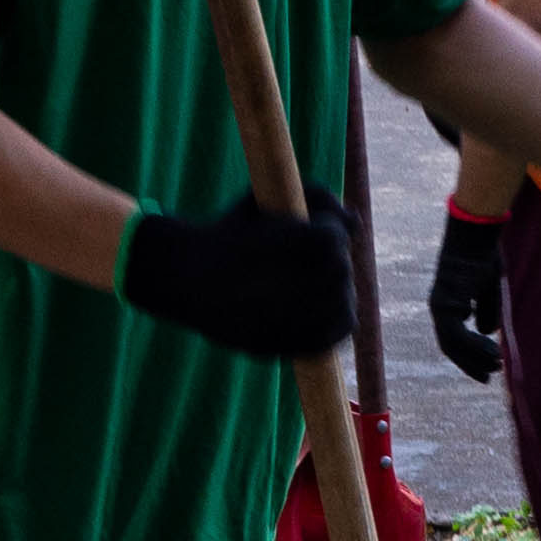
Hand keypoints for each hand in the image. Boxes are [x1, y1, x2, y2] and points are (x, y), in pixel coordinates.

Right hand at [121, 195, 356, 360]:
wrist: (185, 278)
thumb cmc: (231, 232)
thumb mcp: (263, 199)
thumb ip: (316, 196)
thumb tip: (356, 222)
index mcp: (268, 245)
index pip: (330, 240)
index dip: (330, 232)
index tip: (315, 229)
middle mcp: (272, 285)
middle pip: (339, 269)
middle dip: (334, 259)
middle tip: (315, 257)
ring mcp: (278, 319)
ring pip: (342, 302)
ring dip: (339, 288)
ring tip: (320, 282)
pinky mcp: (282, 344)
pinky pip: (333, 334)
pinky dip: (337, 319)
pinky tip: (324, 308)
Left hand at [427, 208, 506, 381]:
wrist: (475, 237)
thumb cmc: (483, 256)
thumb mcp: (488, 288)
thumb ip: (485, 310)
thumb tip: (486, 332)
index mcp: (447, 303)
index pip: (454, 338)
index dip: (469, 355)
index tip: (487, 367)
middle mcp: (439, 307)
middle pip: (451, 346)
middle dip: (471, 363)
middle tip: (490, 375)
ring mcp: (440, 307)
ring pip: (454, 344)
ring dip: (475, 358)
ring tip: (496, 365)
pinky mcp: (446, 305)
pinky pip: (458, 335)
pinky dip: (474, 346)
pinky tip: (492, 350)